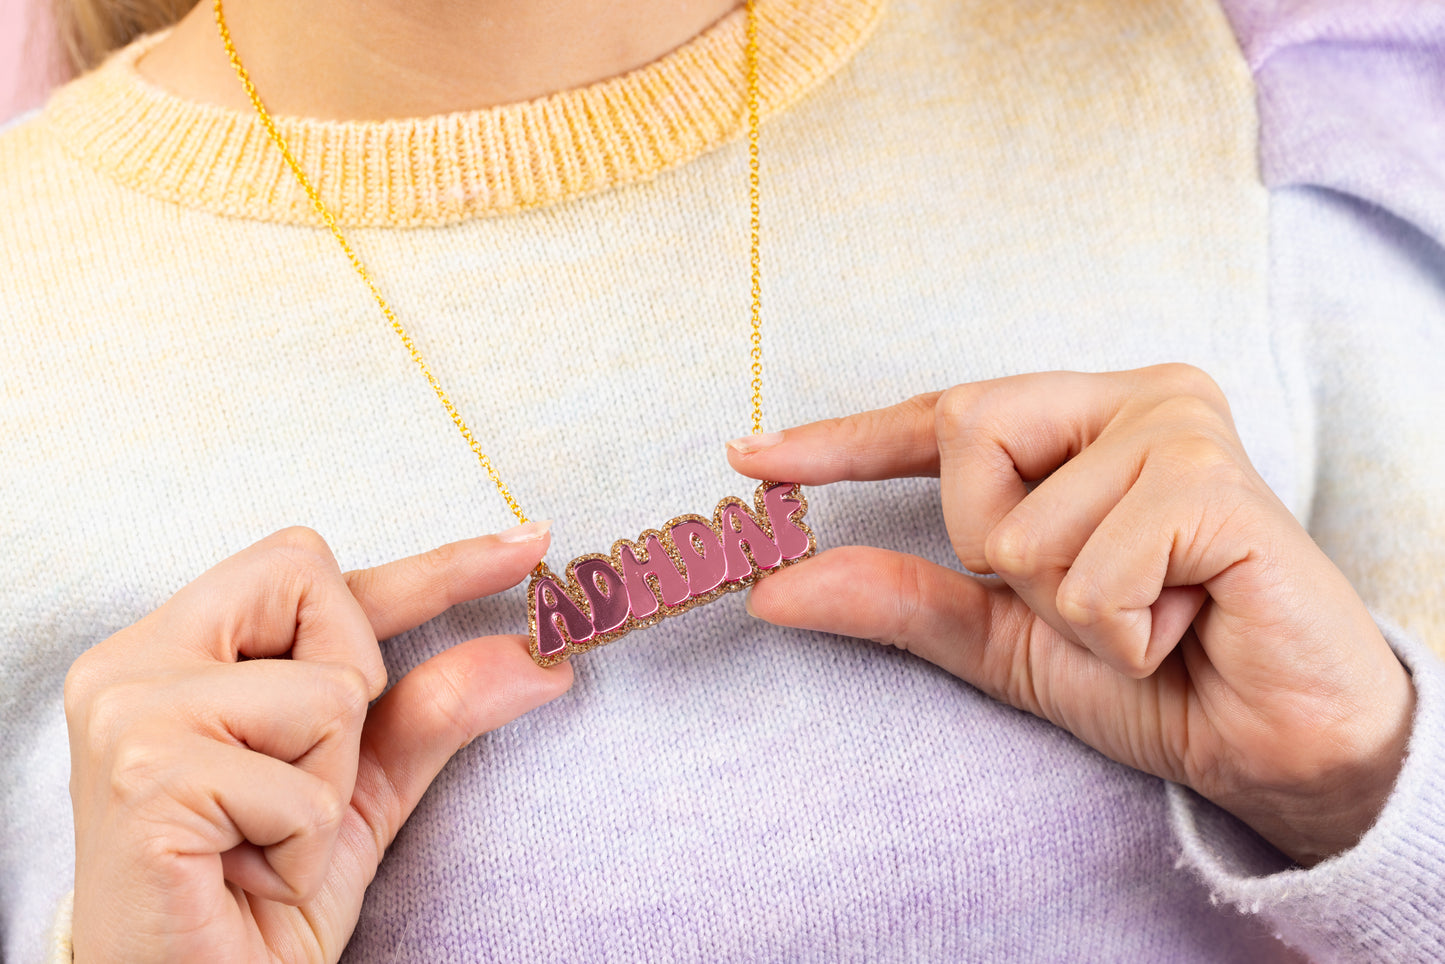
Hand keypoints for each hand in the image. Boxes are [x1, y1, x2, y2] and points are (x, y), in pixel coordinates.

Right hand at [65, 524, 570, 962]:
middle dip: (351, 683)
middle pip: (313, 581)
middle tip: (301, 775)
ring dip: (328, 789)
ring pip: (328, 693)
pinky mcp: (146, 778)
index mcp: (176, 649)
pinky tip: (246, 874)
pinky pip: (304, 787)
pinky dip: (303, 847)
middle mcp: (135, 662)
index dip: (428, 565)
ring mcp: (131, 715)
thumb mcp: (362, 788)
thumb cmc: (256, 899)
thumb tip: (540, 657)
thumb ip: (436, 708)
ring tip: (262, 841)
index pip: (309, 569)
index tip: (526, 547)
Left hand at [728, 364, 1413, 864]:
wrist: (1279, 747)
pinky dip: (1120, 630)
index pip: (942, 415)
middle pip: (964, 438)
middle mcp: (1135, 398)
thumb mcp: (1007, 637)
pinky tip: (1189, 624)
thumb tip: (775, 586)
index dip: (842, 441)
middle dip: (997, 550)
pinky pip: (1088, 571)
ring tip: (1156, 616)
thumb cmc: (1156, 675)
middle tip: (1092, 598)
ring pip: (1020, 526)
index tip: (748, 457)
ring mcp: (1179, 425)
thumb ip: (901, 599)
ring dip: (1069, 610)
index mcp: (1088, 420)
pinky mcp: (1214, 479)